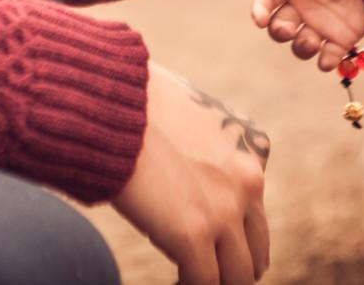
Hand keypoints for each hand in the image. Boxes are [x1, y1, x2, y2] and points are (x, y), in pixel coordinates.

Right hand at [112, 61, 270, 283]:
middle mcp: (248, 182)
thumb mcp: (192, 109)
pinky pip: (203, 282)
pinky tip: (173, 283)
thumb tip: (188, 157)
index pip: (254, 211)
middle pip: (255, 249)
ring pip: (238, 276)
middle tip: (209, 273)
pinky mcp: (193, 235)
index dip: (232, 231)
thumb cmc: (135, 98)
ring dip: (216, 281)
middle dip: (234, 266)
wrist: (108, 101)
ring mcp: (223, 211)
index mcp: (251, 149)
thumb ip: (204, 140)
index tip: (211, 242)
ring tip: (189, 280)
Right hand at [250, 0, 363, 71]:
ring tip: (313, 42)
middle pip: (280, 28)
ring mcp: (319, 27)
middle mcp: (300, 11)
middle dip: (280, 32)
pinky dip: (326, 61)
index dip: (260, 9)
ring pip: (301, 46)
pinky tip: (327, 59)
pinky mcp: (339, 41)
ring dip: (302, 48)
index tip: (260, 19)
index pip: (267, 0)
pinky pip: (328, 57)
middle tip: (288, 30)